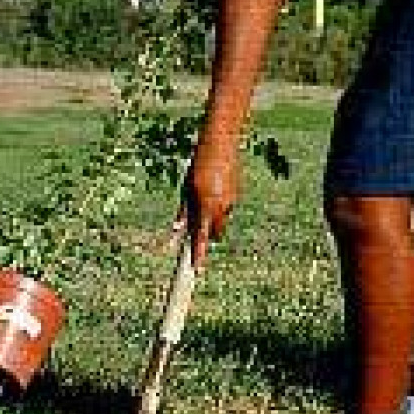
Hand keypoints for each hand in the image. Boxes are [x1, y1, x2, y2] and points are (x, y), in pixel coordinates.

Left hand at [177, 136, 241, 270]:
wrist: (221, 143)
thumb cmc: (198, 165)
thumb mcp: (186, 189)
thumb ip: (183, 213)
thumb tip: (176, 233)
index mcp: (206, 206)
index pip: (200, 237)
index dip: (198, 255)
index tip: (196, 269)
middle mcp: (221, 207)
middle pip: (214, 233)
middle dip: (206, 233)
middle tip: (196, 222)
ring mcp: (231, 201)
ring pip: (220, 219)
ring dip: (212, 216)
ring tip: (203, 193)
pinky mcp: (237, 194)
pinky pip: (226, 207)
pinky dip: (218, 204)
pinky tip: (213, 184)